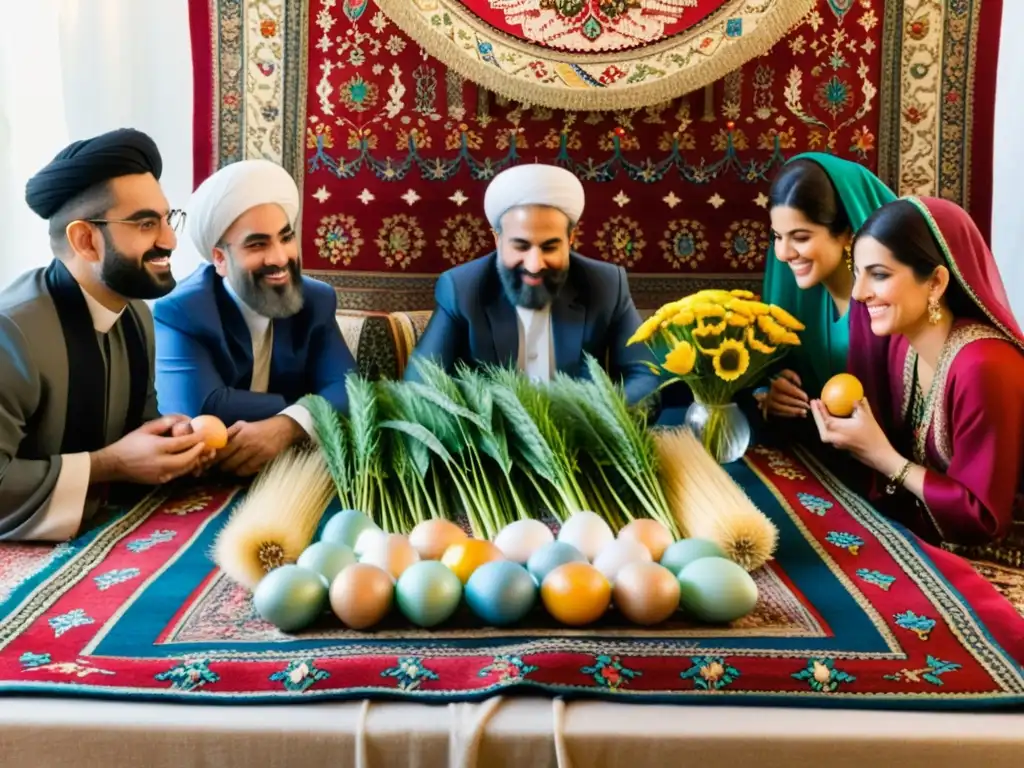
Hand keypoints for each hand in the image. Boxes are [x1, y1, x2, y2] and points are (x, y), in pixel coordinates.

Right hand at [89, 416, 214, 485]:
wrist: (114, 465)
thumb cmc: (129, 444)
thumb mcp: (145, 429)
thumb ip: (164, 423)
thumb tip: (182, 419)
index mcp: (156, 447)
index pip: (181, 444)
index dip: (195, 439)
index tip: (204, 435)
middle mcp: (160, 462)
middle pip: (187, 459)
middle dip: (199, 452)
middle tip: (206, 445)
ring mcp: (160, 474)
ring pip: (185, 469)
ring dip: (195, 461)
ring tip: (203, 453)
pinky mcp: (160, 481)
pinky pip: (178, 474)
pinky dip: (186, 467)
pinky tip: (191, 461)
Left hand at [214, 415, 305, 476]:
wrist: (282, 428)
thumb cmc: (258, 427)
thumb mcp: (242, 425)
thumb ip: (227, 434)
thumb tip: (212, 442)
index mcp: (241, 434)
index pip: (222, 451)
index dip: (214, 459)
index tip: (209, 462)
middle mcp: (249, 444)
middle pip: (228, 462)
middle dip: (221, 467)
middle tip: (218, 467)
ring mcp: (258, 452)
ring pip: (238, 469)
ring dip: (232, 470)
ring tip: (230, 468)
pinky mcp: (265, 458)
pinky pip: (249, 470)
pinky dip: (243, 471)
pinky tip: (242, 468)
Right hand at [762, 369, 809, 417]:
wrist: (766, 386)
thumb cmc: (779, 379)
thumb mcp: (785, 373)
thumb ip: (792, 375)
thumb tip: (799, 384)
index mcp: (775, 382)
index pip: (785, 388)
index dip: (796, 393)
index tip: (806, 397)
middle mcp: (770, 392)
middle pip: (782, 399)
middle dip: (796, 403)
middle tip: (807, 406)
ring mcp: (768, 401)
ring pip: (780, 407)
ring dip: (793, 410)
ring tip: (804, 412)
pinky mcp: (768, 408)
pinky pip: (778, 413)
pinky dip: (789, 414)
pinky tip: (798, 414)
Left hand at [810, 398, 900, 473]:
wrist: (878, 454)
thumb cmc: (872, 435)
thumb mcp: (866, 417)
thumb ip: (859, 406)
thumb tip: (855, 397)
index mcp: (838, 429)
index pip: (824, 418)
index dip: (819, 409)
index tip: (816, 400)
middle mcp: (834, 437)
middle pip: (821, 425)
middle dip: (816, 414)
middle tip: (814, 403)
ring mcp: (837, 443)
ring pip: (824, 431)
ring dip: (820, 421)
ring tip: (820, 410)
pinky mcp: (840, 446)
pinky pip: (830, 434)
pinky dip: (827, 426)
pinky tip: (831, 419)